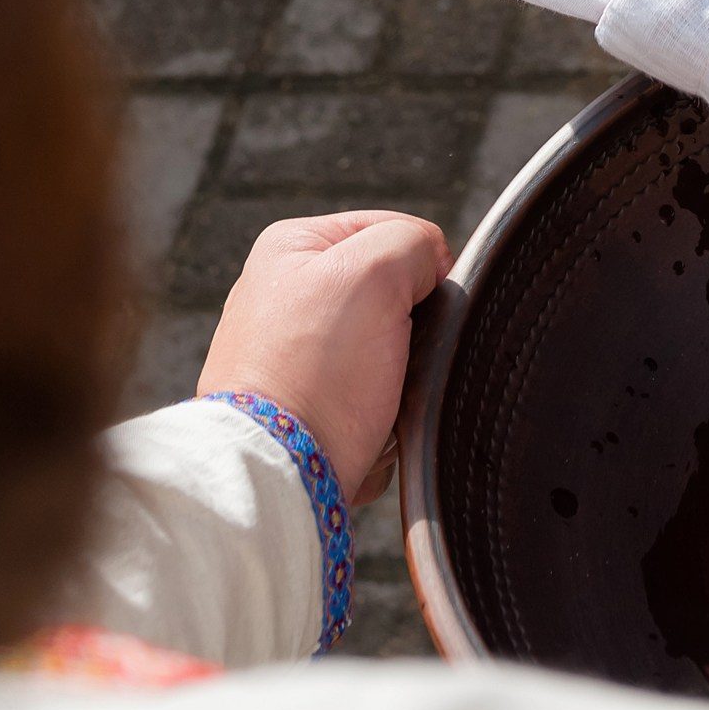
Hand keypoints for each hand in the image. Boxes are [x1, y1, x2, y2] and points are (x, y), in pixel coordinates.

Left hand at [196, 210, 449, 503]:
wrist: (279, 478)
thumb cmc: (317, 375)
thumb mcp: (375, 272)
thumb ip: (414, 243)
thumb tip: (428, 267)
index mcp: (291, 248)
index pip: (392, 231)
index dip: (422, 266)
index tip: (421, 305)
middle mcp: (281, 298)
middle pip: (389, 297)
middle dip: (410, 331)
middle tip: (398, 357)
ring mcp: (287, 358)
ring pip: (385, 356)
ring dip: (398, 382)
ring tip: (378, 403)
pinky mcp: (297, 412)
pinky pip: (367, 405)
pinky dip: (377, 421)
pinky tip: (362, 432)